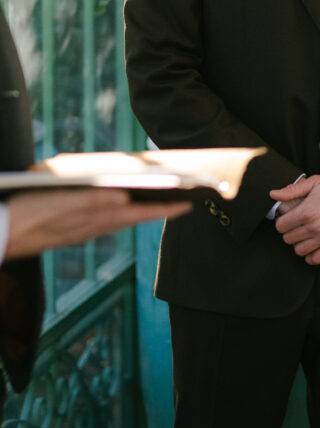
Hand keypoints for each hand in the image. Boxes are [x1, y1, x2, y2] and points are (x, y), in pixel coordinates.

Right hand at [5, 189, 190, 258]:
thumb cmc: (24, 217)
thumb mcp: (57, 205)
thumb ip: (90, 202)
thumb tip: (123, 197)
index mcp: (91, 220)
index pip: (136, 213)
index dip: (162, 209)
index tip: (188, 205)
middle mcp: (88, 228)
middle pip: (131, 217)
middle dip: (156, 209)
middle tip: (181, 202)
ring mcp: (77, 230)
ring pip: (117, 220)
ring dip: (138, 211)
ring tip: (156, 202)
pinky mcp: (65, 229)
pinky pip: (100, 221)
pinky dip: (115, 213)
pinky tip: (115, 209)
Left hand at [270, 174, 319, 267]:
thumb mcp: (315, 182)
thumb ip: (293, 190)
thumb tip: (273, 194)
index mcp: (307, 211)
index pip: (281, 226)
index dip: (282, 222)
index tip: (287, 220)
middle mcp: (314, 226)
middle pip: (288, 239)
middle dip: (289, 233)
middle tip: (296, 227)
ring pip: (300, 250)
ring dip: (299, 244)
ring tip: (305, 236)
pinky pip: (316, 259)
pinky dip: (312, 255)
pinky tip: (314, 246)